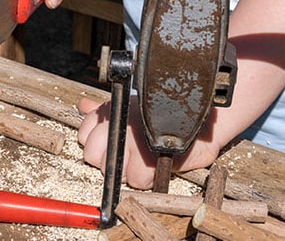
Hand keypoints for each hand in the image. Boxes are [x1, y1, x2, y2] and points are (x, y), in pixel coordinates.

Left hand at [77, 97, 221, 188]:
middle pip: (92, 155)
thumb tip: (83, 106)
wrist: (202, 122)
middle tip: (125, 154)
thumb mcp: (132, 104)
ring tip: (141, 159)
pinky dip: (144, 177)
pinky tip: (152, 165)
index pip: (83, 135)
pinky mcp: (147, 164)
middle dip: (106, 158)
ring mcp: (131, 144)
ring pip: (112, 170)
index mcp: (111, 112)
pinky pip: (134, 179)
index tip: (108, 142)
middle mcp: (118, 126)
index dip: (94, 143)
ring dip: (125, 169)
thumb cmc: (167, 114)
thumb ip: (104, 110)